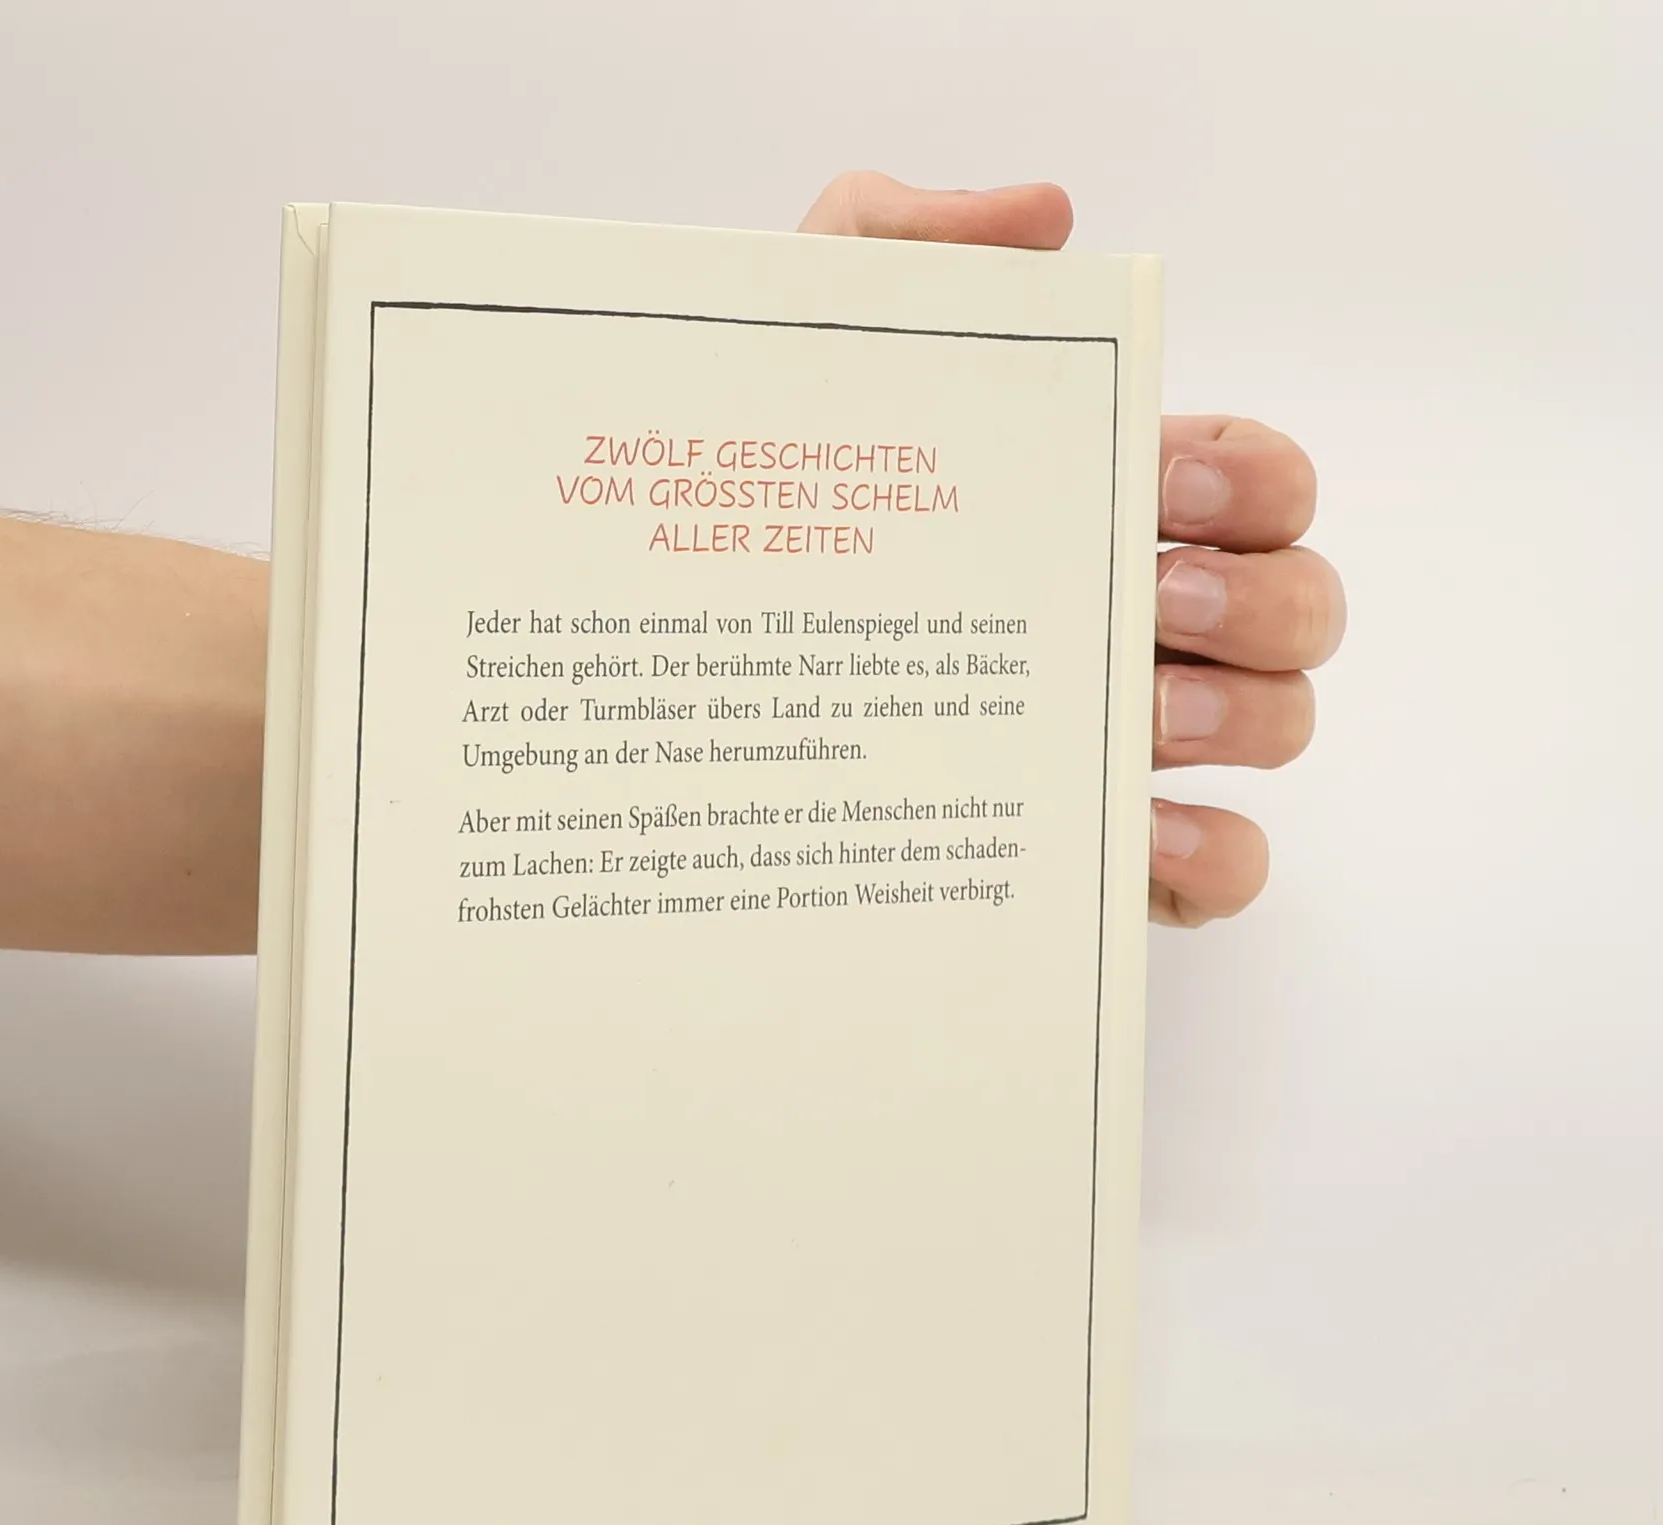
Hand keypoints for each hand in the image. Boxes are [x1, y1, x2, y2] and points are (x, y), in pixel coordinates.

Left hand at [798, 173, 1344, 927]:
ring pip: (1281, 727)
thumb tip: (1044, 219)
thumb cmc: (753, 513)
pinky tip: (1143, 838)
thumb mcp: (799, 354)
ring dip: (1246, 718)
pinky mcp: (1096, 856)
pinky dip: (1218, 857)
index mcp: (1093, 510)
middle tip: (1152, 599)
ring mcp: (1125, 745)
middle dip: (1262, 600)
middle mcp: (1134, 623)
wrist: (661, 680)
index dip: (1253, 477)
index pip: (1255, 480)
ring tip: (1138, 714)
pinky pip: (1221, 870)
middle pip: (1298, 606)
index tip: (1165, 482)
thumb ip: (901, 245)